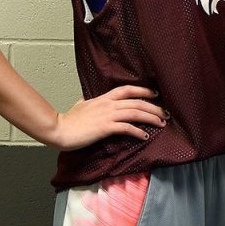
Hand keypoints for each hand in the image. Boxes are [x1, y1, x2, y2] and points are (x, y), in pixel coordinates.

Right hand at [50, 85, 166, 150]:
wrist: (59, 130)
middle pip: (137, 102)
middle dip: (154, 107)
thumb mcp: (81, 105)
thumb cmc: (69, 120)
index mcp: (104, 98)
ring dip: (151, 118)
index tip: (155, 94)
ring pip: (135, 113)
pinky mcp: (105, 128)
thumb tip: (89, 98)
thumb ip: (89, 101)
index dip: (143, 90)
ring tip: (161, 123)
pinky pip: (127, 128)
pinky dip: (138, 131)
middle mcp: (108, 104)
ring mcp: (108, 115)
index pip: (128, 89)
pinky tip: (144, 136)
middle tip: (165, 114)